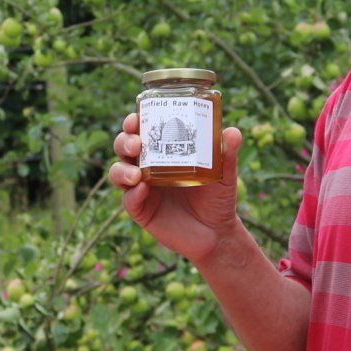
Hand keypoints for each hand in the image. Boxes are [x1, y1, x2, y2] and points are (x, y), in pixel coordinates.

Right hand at [108, 117, 245, 265]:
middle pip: (123, 148)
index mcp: (163, 152)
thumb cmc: (218, 198)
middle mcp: (148, 167)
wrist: (217, 233)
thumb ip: (227, 154)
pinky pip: (129, 200)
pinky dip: (132, 194)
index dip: (133, 122)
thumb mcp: (225, 174)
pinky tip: (142, 189)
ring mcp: (141, 189)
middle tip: (137, 144)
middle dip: (124, 141)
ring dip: (121, 169)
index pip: (142, 131)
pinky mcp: (141, 211)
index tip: (136, 117)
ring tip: (136, 174)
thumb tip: (232, 132)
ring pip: (118, 172)